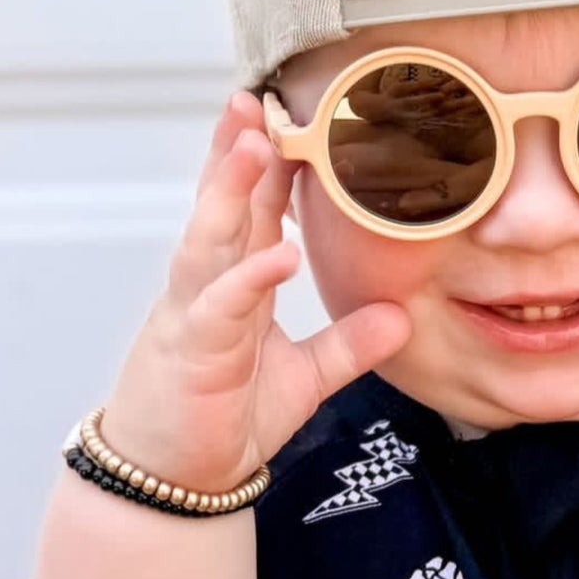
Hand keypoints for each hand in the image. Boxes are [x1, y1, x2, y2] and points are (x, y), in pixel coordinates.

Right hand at [101, 92, 410, 492]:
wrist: (176, 480)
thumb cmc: (226, 418)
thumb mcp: (306, 377)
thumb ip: (349, 344)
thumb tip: (401, 317)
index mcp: (234, 285)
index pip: (252, 211)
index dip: (269, 165)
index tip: (290, 116)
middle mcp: (210, 287)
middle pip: (223, 206)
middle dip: (236, 150)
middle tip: (255, 99)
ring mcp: (195, 314)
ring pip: (210, 239)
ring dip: (229, 191)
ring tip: (255, 146)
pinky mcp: (192, 352)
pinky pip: (220, 307)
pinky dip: (248, 278)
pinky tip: (278, 254)